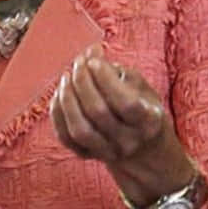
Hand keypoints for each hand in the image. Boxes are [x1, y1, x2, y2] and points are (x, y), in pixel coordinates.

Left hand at [50, 44, 194, 204]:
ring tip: (66, 77)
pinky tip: (60, 95)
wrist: (144, 150)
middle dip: (83, 82)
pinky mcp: (88, 156)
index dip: (106, 79)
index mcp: (149, 122)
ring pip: (80, 129)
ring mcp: (107, 152)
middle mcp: (128, 141)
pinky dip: (58, 114)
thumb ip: (120, 71)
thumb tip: (92, 52)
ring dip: (67, 99)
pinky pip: (65, 137)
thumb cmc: (143, 109)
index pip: (126, 103)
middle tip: (78, 63)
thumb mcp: (144, 90)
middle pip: (99, 113)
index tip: (95, 60)